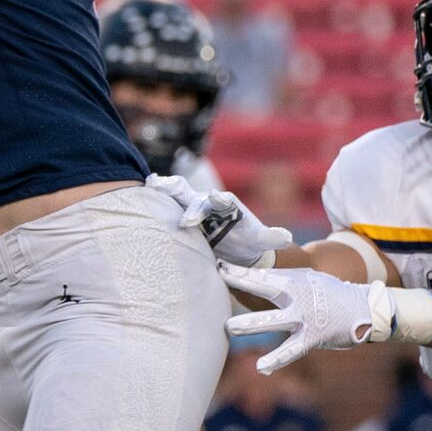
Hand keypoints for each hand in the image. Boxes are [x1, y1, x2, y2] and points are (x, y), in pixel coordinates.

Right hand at [150, 172, 291, 267]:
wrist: (239, 247)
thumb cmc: (251, 242)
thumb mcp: (263, 240)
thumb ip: (272, 237)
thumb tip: (286, 237)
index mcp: (229, 206)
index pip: (221, 201)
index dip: (215, 201)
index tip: (211, 200)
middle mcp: (210, 203)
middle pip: (195, 194)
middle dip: (181, 191)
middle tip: (166, 186)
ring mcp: (195, 209)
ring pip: (179, 196)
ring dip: (166, 189)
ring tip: (151, 183)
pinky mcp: (185, 217)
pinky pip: (170, 206)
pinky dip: (158, 198)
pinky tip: (145, 189)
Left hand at [225, 265, 393, 373]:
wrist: (364, 308)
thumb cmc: (329, 294)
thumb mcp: (307, 280)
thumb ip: (281, 281)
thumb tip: (253, 276)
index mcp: (294, 280)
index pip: (263, 273)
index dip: (240, 271)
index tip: (218, 265)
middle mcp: (298, 296)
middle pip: (265, 288)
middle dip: (241, 283)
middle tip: (220, 279)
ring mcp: (305, 317)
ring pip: (274, 320)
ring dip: (251, 324)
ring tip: (230, 327)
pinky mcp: (312, 337)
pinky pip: (291, 351)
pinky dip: (276, 360)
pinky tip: (261, 368)